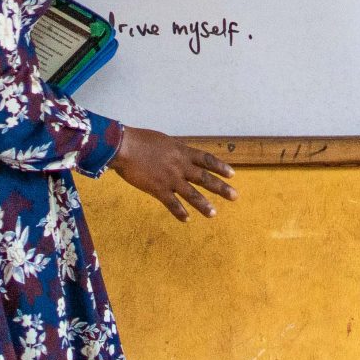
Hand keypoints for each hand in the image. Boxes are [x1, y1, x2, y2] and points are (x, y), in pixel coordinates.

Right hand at [109, 126, 235, 220]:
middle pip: (205, 178)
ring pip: (192, 193)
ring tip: (214, 214)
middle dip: (221, 188)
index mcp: (181, 151)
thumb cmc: (140, 140)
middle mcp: (180, 165)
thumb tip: (180, 154)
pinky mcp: (158, 188)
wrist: (124, 146)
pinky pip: (172, 203)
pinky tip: (186, 219)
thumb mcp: (164, 141)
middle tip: (235, 196)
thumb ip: (174, 151)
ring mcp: (170, 178)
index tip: (232, 175)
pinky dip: (179, 212)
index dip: (220, 167)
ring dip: (204, 204)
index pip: (206, 159)